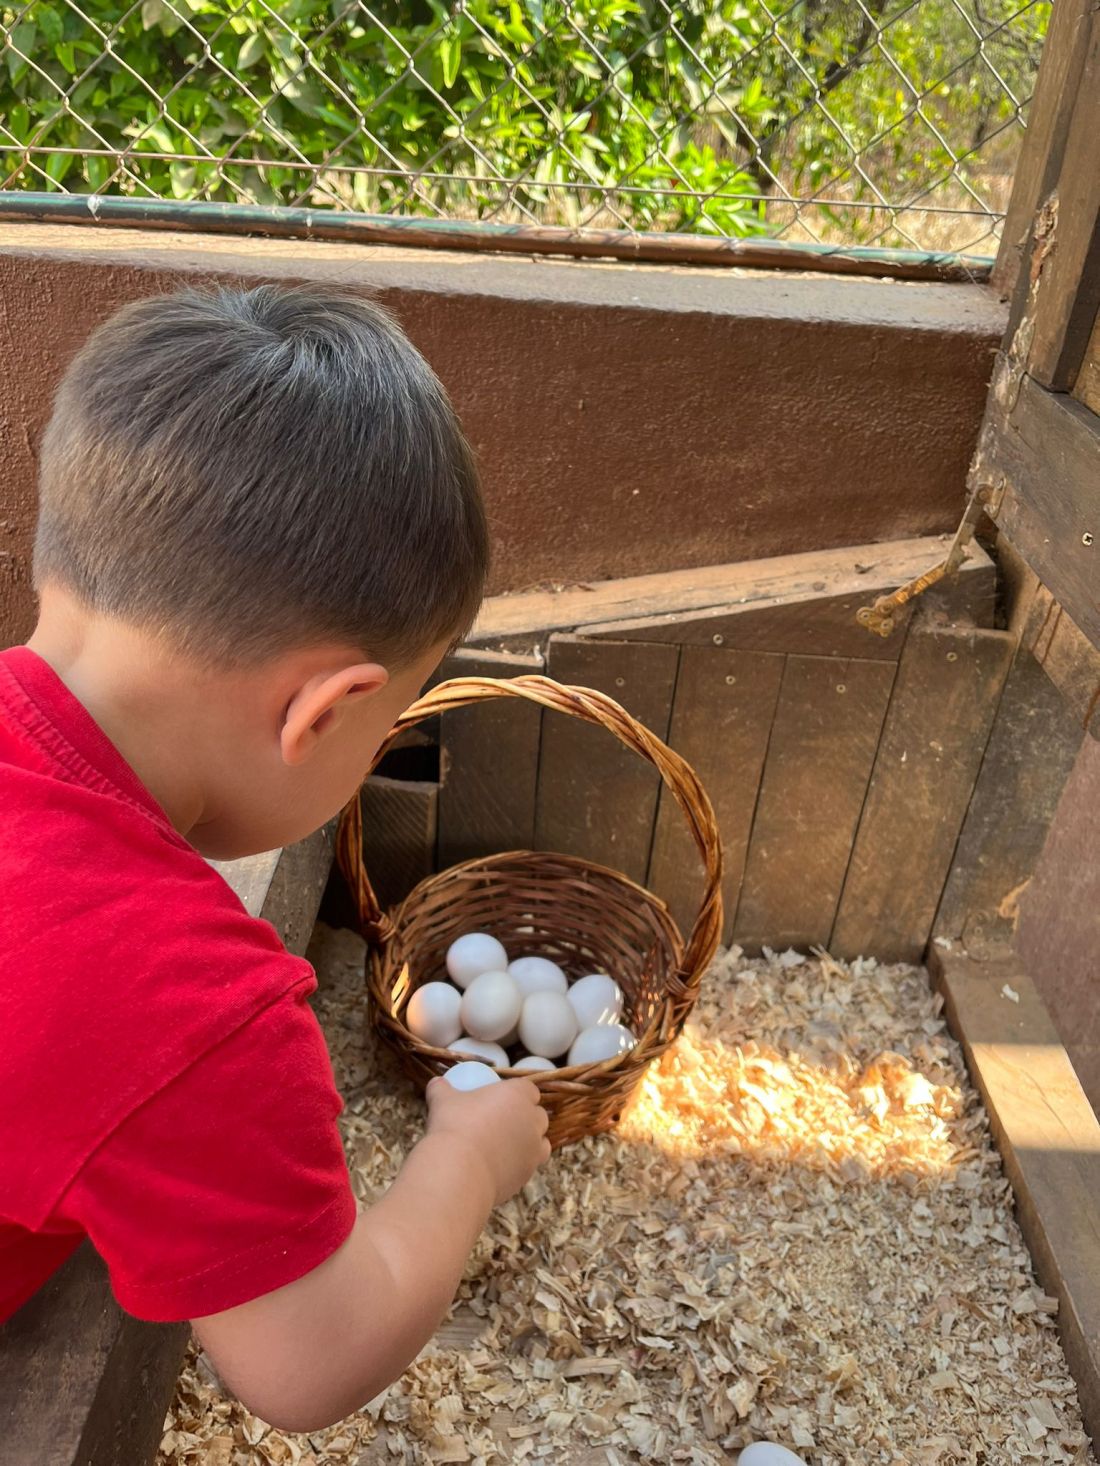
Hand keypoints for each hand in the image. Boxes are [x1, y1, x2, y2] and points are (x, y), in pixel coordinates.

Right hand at [426, 1075, 550, 1205]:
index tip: (502, 1101)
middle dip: (526, 1118)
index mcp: (518, 1094)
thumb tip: (436, 1083)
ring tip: (504, 1147)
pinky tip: (498, 1167)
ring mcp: (534, 1148)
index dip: (518, 1095)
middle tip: (502, 1124)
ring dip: (528, 1143)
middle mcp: (533, 1119)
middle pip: (538, 1116)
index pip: (530, 1090)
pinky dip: (518, 1165)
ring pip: (540, 1142)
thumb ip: (442, 1088)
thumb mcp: (443, 1101)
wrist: (459, 1169)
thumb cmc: (454, 1126)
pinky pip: (528, 1166)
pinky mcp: (528, 1173)